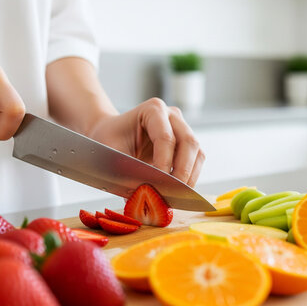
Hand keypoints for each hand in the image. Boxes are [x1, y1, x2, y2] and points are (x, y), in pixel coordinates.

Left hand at [87, 98, 204, 186]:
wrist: (110, 135)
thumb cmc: (109, 141)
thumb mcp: (112, 155)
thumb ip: (129, 172)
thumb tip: (147, 194)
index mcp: (153, 110)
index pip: (166, 138)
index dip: (164, 163)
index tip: (158, 185)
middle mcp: (172, 116)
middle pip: (189, 143)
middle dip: (182, 172)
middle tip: (172, 194)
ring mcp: (182, 129)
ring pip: (197, 153)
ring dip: (189, 177)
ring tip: (175, 195)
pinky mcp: (187, 145)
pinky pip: (196, 161)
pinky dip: (190, 178)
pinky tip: (177, 190)